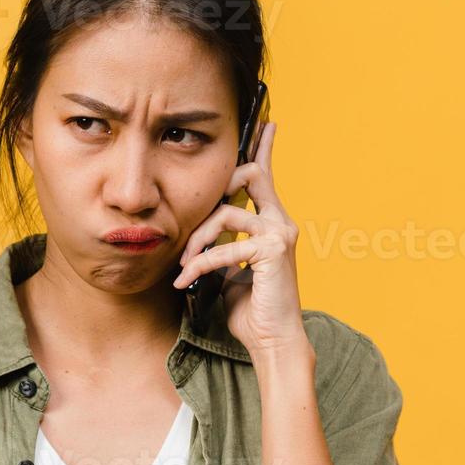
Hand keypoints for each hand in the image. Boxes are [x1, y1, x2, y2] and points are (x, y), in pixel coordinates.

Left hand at [170, 121, 310, 359]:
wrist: (272, 341)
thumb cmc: (252, 310)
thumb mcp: (230, 270)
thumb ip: (223, 245)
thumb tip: (201, 237)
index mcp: (272, 223)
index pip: (266, 176)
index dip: (264, 148)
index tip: (267, 123)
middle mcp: (281, 222)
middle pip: (250, 175)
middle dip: (216, 188)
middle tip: (195, 223)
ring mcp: (280, 235)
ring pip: (227, 212)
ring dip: (197, 238)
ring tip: (184, 265)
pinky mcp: (273, 252)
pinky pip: (226, 247)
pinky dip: (200, 264)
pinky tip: (186, 281)